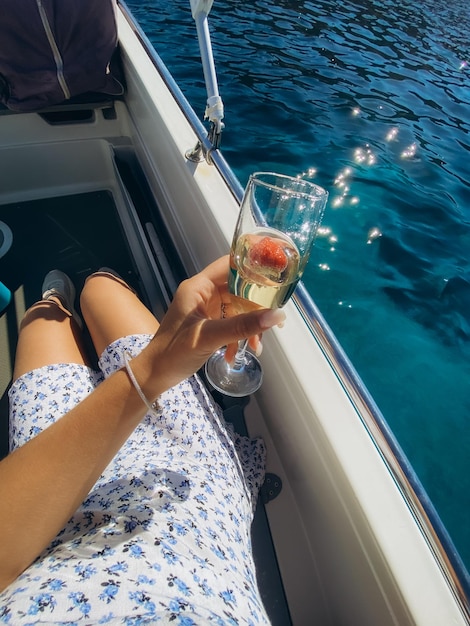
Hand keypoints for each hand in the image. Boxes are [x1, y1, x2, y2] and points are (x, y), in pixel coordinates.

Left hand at [141, 256, 285, 393]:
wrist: (154, 376)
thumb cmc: (173, 352)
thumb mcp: (209, 337)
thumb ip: (242, 326)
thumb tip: (276, 315)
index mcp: (198, 287)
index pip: (230, 264)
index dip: (253, 264)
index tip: (277, 271)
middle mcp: (204, 293)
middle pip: (239, 287)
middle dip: (257, 305)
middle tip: (275, 319)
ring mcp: (207, 309)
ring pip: (239, 308)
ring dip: (250, 326)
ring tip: (256, 347)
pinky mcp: (210, 324)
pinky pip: (233, 323)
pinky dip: (240, 336)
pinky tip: (239, 354)